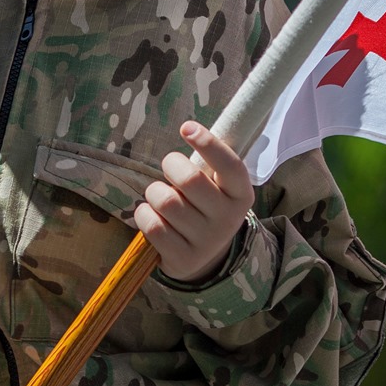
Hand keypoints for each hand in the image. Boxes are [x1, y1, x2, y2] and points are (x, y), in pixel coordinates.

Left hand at [134, 121, 253, 281]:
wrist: (204, 256)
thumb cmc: (205, 205)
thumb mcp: (218, 186)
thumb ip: (210, 162)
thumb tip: (191, 129)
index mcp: (241, 195)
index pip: (230, 165)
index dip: (208, 144)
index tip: (186, 127)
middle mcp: (228, 219)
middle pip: (190, 179)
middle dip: (171, 165)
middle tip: (170, 167)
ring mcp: (206, 241)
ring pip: (166, 201)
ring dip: (154, 192)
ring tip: (160, 196)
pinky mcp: (183, 258)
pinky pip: (152, 225)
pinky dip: (144, 214)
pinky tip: (152, 216)